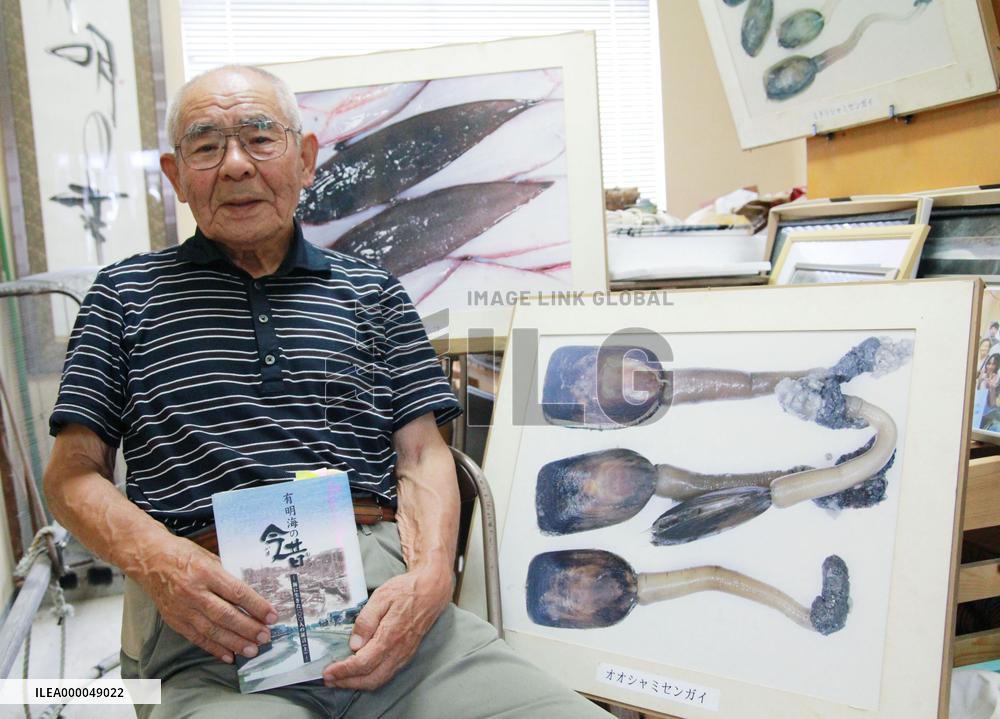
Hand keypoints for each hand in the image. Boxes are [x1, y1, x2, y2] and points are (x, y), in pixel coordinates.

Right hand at [136, 536, 276, 663]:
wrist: (149, 560)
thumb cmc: (183, 554)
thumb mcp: (209, 557)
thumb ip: (227, 576)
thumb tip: (250, 595)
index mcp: (206, 572)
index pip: (237, 593)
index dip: (257, 606)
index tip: (272, 616)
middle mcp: (194, 592)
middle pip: (226, 615)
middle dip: (248, 628)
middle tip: (265, 636)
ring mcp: (183, 609)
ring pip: (212, 630)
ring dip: (234, 642)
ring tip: (252, 650)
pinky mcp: (175, 620)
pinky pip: (197, 638)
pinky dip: (214, 648)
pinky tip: (229, 655)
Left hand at [322, 565, 450, 689]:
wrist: (432, 590)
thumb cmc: (406, 590)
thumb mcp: (381, 597)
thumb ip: (366, 620)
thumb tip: (354, 645)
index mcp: (391, 636)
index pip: (363, 663)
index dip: (343, 671)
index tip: (328, 672)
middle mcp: (399, 650)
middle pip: (371, 679)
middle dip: (347, 683)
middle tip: (330, 680)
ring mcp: (404, 654)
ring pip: (380, 679)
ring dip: (358, 684)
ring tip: (341, 679)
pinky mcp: (407, 654)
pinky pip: (387, 674)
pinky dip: (371, 679)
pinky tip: (360, 673)